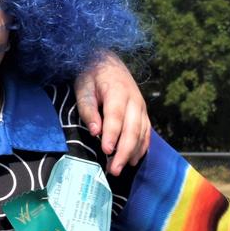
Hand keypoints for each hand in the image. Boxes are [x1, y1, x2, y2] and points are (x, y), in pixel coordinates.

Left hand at [73, 51, 150, 174]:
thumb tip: (95, 131)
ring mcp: (141, 107)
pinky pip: (146, 132)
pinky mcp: (143, 113)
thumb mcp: (83, 87)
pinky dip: (141, 147)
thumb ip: (88, 108)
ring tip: (119, 169)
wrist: (108, 61)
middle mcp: (134, 100)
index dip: (113, 134)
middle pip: (132, 129)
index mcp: (118, 92)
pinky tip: (133, 160)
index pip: (116, 116)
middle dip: (123, 151)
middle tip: (113, 170)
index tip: (107, 151)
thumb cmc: (92, 75)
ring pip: (141, 133)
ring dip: (131, 153)